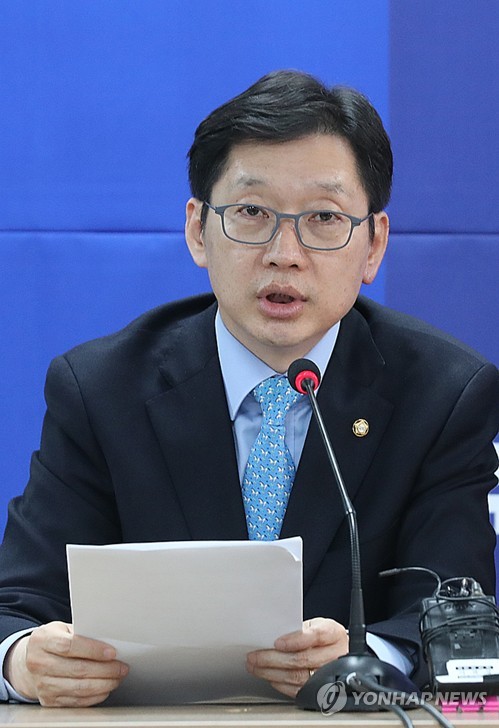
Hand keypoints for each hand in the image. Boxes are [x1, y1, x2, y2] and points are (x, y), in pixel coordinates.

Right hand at [4, 621, 128, 706]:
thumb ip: (80, 633)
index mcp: (42, 640)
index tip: (113, 653)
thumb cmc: (51, 641)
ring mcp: (42, 684)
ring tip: (117, 678)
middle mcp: (39, 663)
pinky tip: (105, 689)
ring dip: (103, 684)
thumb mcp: (61, 629)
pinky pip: (76, 701)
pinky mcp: (48, 701)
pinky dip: (94, 696)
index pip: (70, 646)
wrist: (29, 661)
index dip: (93, 650)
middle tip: (122, 667)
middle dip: (105, 670)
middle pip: (77, 669)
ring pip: (78, 688)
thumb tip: (109, 641)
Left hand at [246, 617, 347, 697]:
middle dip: (274, 659)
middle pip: (303, 659)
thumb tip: (270, 636)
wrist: (336, 651)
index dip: (295, 640)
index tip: (277, 642)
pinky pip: (298, 690)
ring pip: (298, 677)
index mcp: (334, 634)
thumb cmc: (322, 636)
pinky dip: (280, 684)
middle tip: (254, 657)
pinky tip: (269, 676)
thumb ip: (298, 629)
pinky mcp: (321, 691)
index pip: (316, 636)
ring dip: (272, 673)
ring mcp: (330, 676)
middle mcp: (335, 655)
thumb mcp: (314, 625)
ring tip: (255, 667)